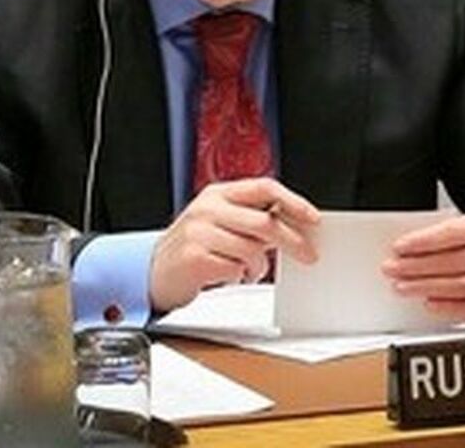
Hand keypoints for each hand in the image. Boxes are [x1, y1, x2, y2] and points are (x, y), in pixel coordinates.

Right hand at [149, 178, 319, 311]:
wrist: (151, 271)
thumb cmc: (194, 246)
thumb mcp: (220, 222)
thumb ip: (252, 219)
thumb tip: (295, 226)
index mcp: (218, 194)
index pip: (264, 188)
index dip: (293, 202)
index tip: (313, 219)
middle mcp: (208, 208)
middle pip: (264, 222)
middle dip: (292, 241)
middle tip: (308, 255)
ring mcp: (199, 232)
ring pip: (252, 249)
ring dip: (259, 267)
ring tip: (250, 271)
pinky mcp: (194, 258)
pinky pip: (235, 269)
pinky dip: (240, 277)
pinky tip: (230, 276)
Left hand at [381, 209, 464, 321]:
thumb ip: (448, 230)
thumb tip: (413, 245)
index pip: (452, 234)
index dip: (423, 242)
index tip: (400, 247)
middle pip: (452, 262)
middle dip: (416, 267)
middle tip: (392, 269)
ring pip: (458, 286)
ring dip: (425, 287)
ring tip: (402, 286)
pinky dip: (447, 307)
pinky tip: (429, 303)